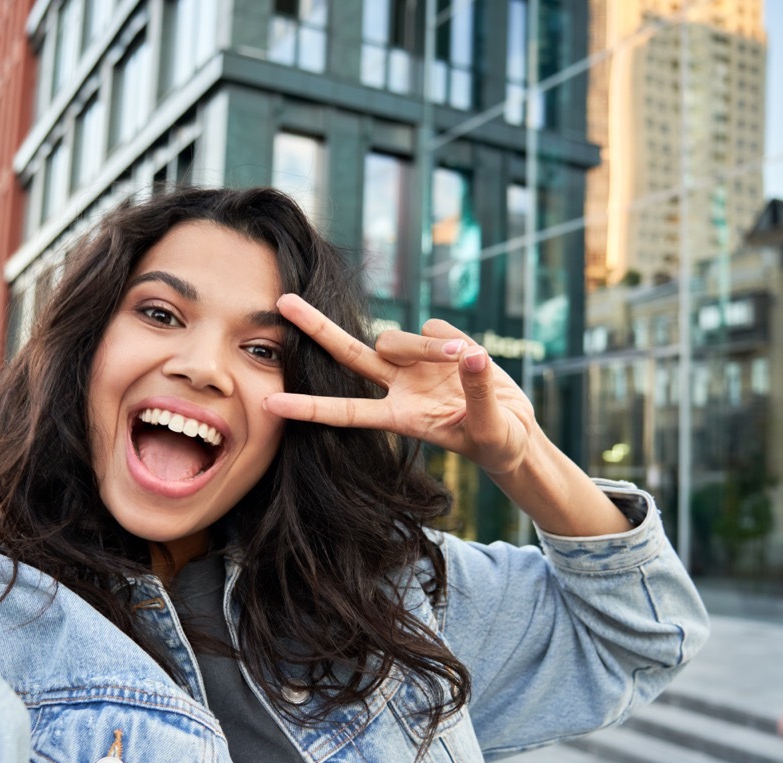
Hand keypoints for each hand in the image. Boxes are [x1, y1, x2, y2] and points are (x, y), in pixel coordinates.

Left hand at [264, 294, 537, 475]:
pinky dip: (453, 339)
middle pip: (348, 354)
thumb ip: (479, 392)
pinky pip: (436, 328)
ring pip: (398, 337)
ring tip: (464, 359)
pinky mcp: (439, 342)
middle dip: (317, 327)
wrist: (513, 430)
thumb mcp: (489, 426)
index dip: (308, 408)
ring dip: (426, 346)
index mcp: (400, 417)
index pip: (346, 412)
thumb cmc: (494, 440)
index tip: (270, 402)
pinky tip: (472, 356)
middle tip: (282, 301)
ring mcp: (415, 364)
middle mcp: (398, 387)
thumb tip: (472, 356)